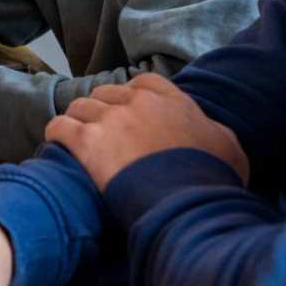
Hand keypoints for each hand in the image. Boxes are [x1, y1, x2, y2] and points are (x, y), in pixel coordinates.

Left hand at [44, 73, 248, 189]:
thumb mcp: (229, 149)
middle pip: (107, 93)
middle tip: (100, 128)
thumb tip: (211, 132)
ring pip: (80, 106)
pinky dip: (56, 134)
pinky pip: (60, 127)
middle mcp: (138, 104)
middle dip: (102, 108)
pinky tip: (56, 143)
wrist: (185, 202)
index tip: (128, 109)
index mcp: (172, 101)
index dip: (132, 95)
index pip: (144, 83)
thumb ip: (216, 132)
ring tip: (76, 136)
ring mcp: (110, 120)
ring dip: (78, 120)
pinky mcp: (87, 142)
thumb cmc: (211, 180)